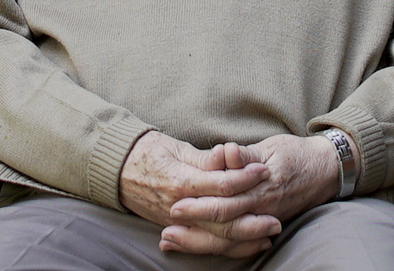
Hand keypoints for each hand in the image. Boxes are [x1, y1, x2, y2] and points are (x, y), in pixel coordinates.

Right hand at [119, 132, 276, 256]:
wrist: (117, 169)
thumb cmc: (149, 152)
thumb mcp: (176, 148)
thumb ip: (204, 158)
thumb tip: (227, 155)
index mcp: (181, 182)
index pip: (220, 185)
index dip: (245, 178)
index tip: (264, 170)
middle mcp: (179, 207)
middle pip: (222, 221)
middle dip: (252, 221)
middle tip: (276, 218)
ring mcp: (177, 221)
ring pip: (216, 237)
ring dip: (245, 239)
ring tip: (268, 234)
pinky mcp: (176, 228)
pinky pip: (205, 243)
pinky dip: (227, 246)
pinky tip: (247, 245)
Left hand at [162, 133, 341, 252]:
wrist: (326, 171)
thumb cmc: (296, 154)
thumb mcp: (271, 147)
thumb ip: (246, 155)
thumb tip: (227, 152)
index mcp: (259, 187)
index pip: (224, 199)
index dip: (199, 204)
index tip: (174, 204)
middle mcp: (261, 208)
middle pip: (222, 225)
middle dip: (192, 229)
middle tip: (166, 231)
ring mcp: (263, 219)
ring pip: (228, 239)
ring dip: (198, 242)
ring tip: (172, 242)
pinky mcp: (264, 224)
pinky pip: (238, 242)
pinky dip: (217, 246)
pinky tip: (198, 246)